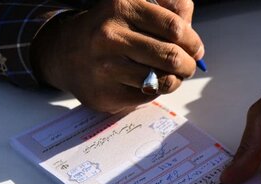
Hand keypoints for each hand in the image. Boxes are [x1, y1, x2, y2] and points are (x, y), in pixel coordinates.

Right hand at [31, 0, 203, 112]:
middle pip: (171, 56)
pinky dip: (157, 91)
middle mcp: (111, 35)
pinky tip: (150, 83)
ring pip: (163, 80)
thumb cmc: (111, 29)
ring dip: (176, 80)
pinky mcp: (106, 93)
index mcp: (122, 7)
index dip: (192, 41)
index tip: (195, 49)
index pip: (174, 27)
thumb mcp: (135, 6)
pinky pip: (148, 96)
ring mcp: (107, 66)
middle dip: (188, 64)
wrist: (65, 52)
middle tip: (188, 66)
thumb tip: (190, 24)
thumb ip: (168, 9)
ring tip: (172, 75)